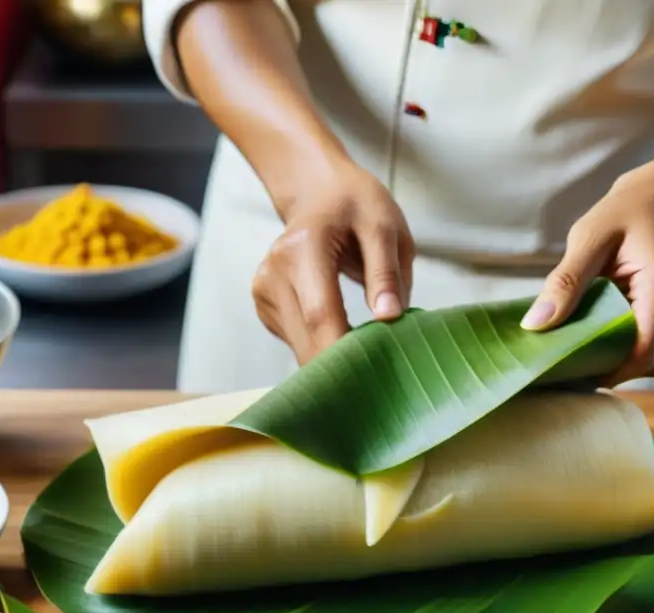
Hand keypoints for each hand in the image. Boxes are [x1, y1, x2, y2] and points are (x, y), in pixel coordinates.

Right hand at [252, 161, 414, 364]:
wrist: (317, 191)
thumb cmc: (356, 206)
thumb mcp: (384, 226)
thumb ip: (386, 272)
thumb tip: (390, 317)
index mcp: (303, 248)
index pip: (320, 313)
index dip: (344, 352)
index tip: (375, 377)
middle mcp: (273, 271)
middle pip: (307, 338)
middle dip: (343, 366)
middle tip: (381, 381)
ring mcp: (263, 290)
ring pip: (300, 347)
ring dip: (333, 361)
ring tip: (367, 354)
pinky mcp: (264, 305)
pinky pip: (296, 341)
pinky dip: (321, 347)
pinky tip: (342, 336)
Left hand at [521, 169, 653, 386]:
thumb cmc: (625, 212)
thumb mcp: (588, 237)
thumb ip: (565, 282)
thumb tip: (535, 325)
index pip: (645, 351)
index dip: (610, 371)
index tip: (573, 371)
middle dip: (616, 368)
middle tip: (576, 359)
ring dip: (628, 361)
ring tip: (593, 342)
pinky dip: (638, 349)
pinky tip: (612, 332)